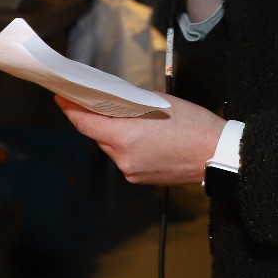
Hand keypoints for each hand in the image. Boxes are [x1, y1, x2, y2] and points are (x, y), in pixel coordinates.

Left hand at [56, 94, 225, 186]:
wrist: (215, 154)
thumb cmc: (193, 125)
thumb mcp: (158, 103)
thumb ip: (129, 103)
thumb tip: (111, 100)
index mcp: (126, 136)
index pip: (85, 123)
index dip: (70, 109)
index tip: (62, 98)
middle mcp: (123, 157)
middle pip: (97, 135)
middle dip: (95, 119)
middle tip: (95, 102)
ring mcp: (131, 171)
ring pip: (110, 147)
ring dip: (113, 132)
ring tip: (127, 118)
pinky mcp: (139, 179)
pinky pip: (124, 157)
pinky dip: (125, 145)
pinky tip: (140, 136)